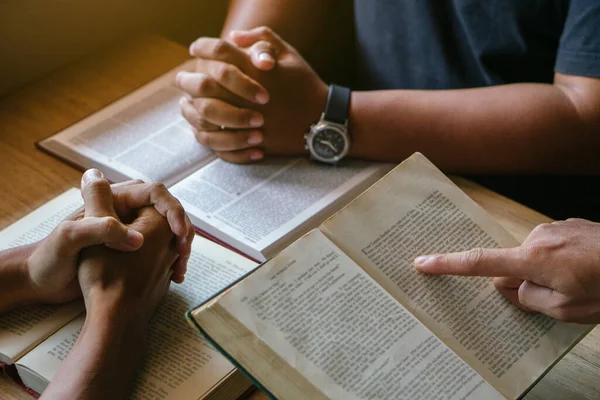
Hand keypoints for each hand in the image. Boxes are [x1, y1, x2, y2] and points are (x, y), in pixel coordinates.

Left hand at [26, 170, 193, 303]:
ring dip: (180, 245)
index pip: (155, 192)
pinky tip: (174, 274)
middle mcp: (124, 211)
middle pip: (167, 209)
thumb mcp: (71, 239)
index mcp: (113, 199)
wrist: (41, 282)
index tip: (179, 234)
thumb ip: (99, 228)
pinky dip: (172, 258)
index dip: (172, 210)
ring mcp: (130, 229)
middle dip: (182, 229)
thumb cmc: (51, 258)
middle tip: (184, 253)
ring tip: (181, 267)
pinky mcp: (132, 248)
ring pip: (168, 229)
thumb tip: (136, 236)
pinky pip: (162, 247)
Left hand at [178, 26, 327, 162]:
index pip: (218, 51)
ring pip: (204, 114)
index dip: (202, 46)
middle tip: (181, 77)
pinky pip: (216, 139)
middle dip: (187, 79)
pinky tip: (199, 125)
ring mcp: (246, 120)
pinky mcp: (249, 141)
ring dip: (190, 107)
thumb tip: (232, 37)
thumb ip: (261, 38)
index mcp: (256, 70)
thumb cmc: (305, 85)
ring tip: (186, 102)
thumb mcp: (289, 54)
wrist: (322, 120)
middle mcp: (246, 94)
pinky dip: (203, 132)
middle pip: (203, 83)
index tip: (195, 48)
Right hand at [414, 218, 599, 322]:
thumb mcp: (568, 310)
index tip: (422, 262)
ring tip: (582, 283)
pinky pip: (551, 246)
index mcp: (533, 260)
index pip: (480, 264)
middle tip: (556, 297)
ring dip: (545, 272)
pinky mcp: (570, 225)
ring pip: (534, 257)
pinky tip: (586, 269)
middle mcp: (538, 238)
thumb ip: (530, 298)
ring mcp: (555, 228)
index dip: (448, 265)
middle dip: (523, 282)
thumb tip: (513, 287)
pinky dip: (559, 260)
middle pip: (511, 265)